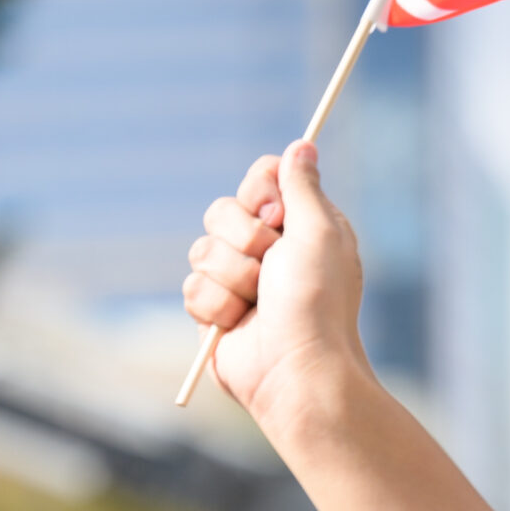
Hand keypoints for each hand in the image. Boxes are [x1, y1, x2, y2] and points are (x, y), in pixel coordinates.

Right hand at [182, 143, 371, 424]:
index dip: (260, 192)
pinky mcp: (211, 308)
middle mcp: (266, 247)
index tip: (276, 213)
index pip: (260, 179)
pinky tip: (237, 322)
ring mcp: (235, 278)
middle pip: (221, 210)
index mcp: (298, 223)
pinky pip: (191, 287)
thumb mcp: (318, 231)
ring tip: (256, 301)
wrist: (292, 367)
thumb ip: (302, 186)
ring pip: (201, 250)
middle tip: (269, 264)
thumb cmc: (316, 301)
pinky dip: (214, 305)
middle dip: (243, 239)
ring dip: (231, 276)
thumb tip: (302, 143)